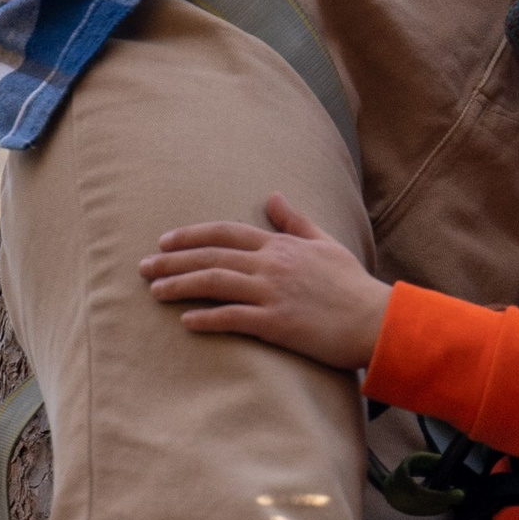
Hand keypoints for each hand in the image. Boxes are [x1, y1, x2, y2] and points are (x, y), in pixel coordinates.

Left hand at [138, 196, 391, 371]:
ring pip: (214, 283)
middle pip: (210, 256)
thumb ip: (294, 220)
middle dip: (171, 261)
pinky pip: (232, 318)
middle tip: (143, 268)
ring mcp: (272, 293)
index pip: (225, 232)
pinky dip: (206, 318)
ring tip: (154, 292)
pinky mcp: (276, 324)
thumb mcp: (324, 242)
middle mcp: (271, 264)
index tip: (164, 242)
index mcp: (280, 245)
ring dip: (180, 286)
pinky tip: (186, 321)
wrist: (375, 319)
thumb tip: (272, 195)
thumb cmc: (351, 284)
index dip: (190, 235)